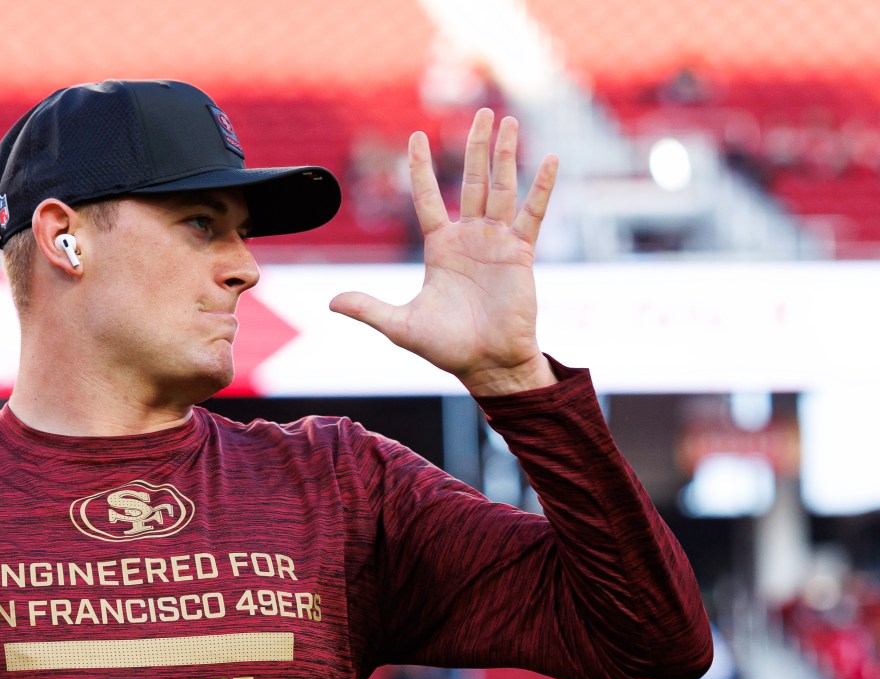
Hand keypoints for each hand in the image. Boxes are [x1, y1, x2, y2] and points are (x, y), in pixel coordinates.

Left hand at [329, 109, 556, 397]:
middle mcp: (469, 238)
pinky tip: (548, 158)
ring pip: (500, 187)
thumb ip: (368, 309)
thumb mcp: (400, 326)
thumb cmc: (447, 348)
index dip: (421, 169)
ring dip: (505, 154)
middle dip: (476, 147)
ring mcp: (497, 242)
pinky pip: (532, 212)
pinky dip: (540, 187)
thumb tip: (330, 302)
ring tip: (508, 121)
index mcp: (440, 248)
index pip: (427, 198)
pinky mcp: (521, 253)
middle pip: (472, 181)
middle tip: (480, 112)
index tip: (416, 136)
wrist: (488, 364)